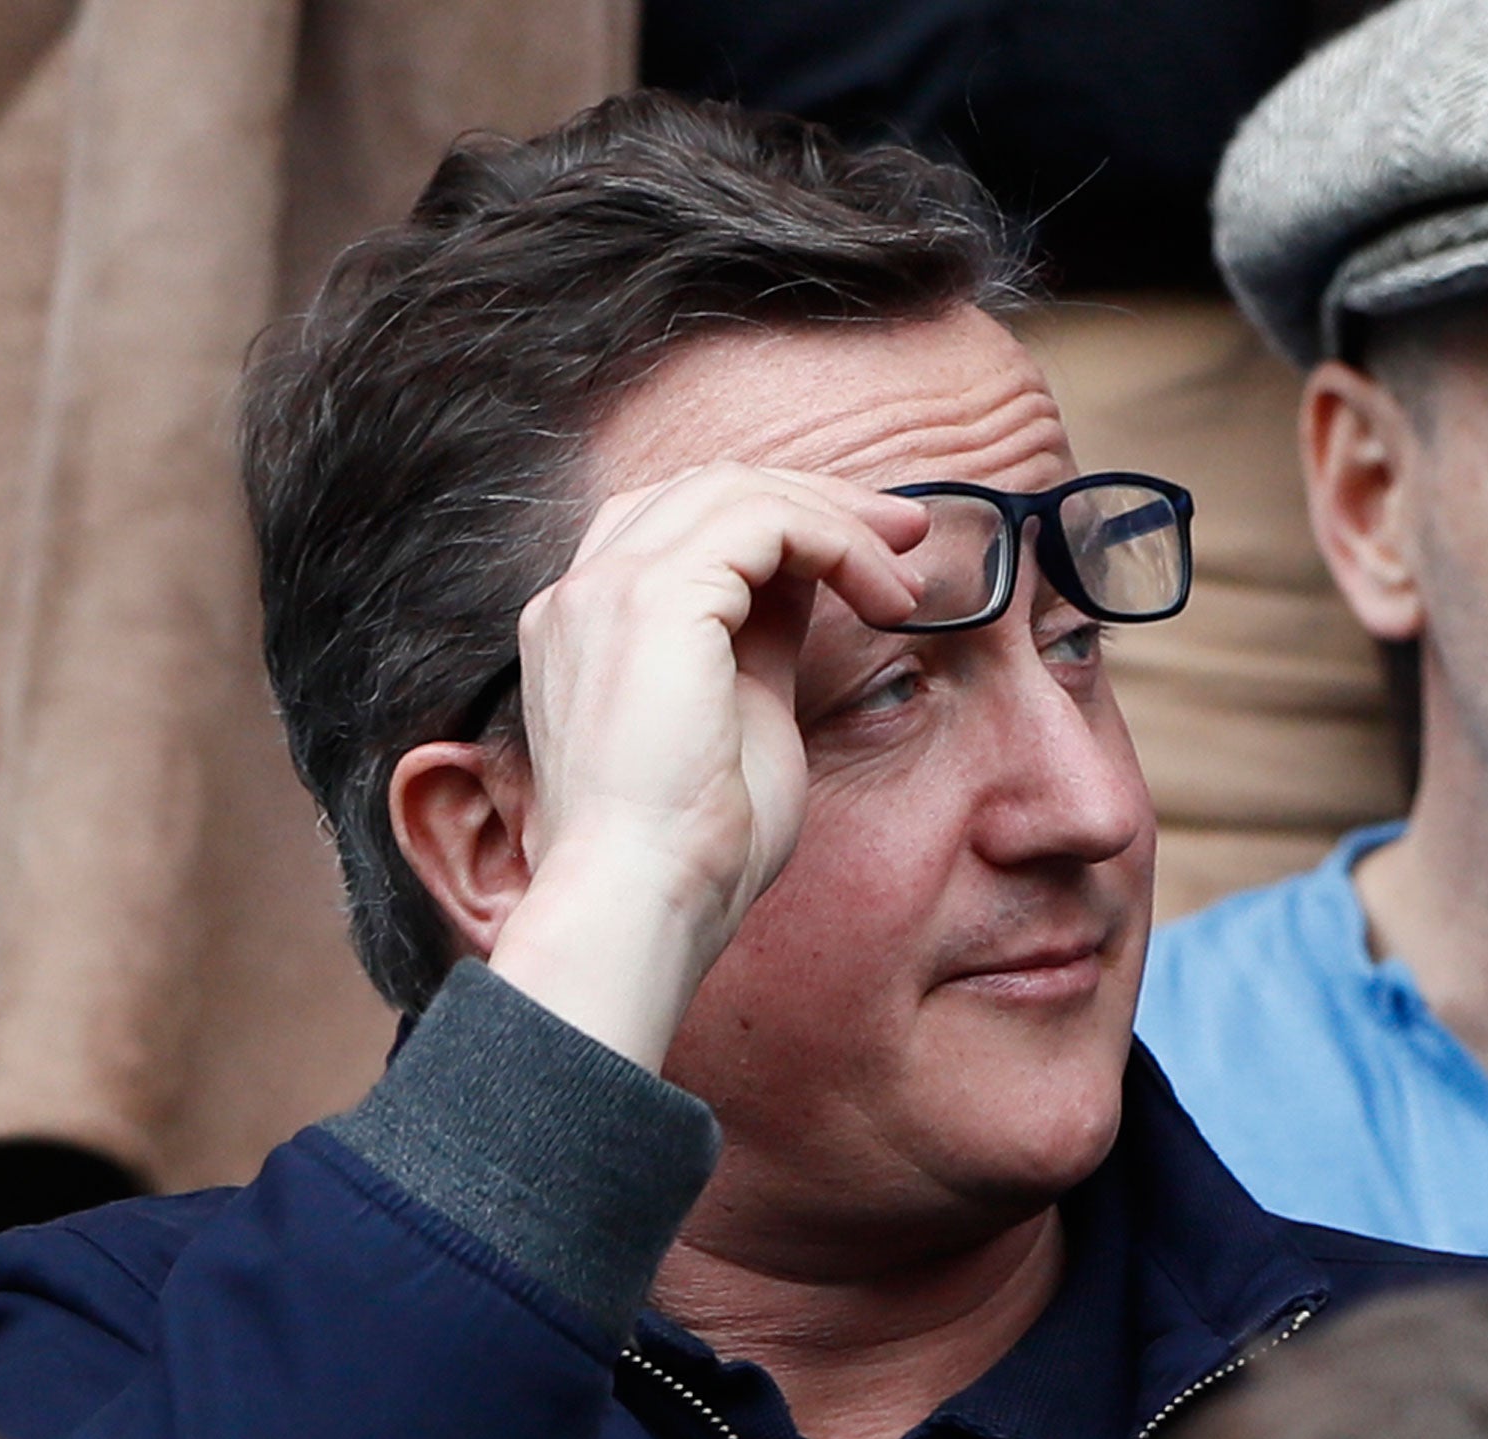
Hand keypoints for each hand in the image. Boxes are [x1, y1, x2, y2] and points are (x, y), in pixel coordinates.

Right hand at [487, 464, 925, 1066]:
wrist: (641, 901)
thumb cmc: (693, 847)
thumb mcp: (739, 716)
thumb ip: (757, 642)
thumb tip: (806, 583)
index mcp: (586, 626)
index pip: (679, 524)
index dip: (779, 520)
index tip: (869, 553)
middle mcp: (581, 593)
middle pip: (708, 488)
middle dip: (817, 500)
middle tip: (906, 532)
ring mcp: (606, 587)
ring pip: (738, 489)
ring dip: (837, 518)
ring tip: (903, 571)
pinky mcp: (653, 595)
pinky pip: (766, 520)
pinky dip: (838, 541)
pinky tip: (883, 597)